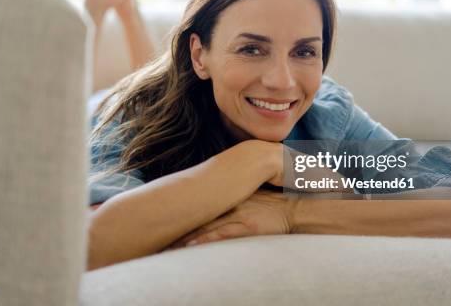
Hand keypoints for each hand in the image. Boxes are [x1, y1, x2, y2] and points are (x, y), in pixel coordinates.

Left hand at [165, 190, 295, 248]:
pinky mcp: (245, 228)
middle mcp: (229, 206)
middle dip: (176, 228)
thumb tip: (215, 210)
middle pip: (196, 218)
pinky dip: (204, 242)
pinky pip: (221, 236)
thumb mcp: (252, 200)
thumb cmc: (275, 206)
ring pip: (204, 229)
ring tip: (166, 249)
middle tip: (154, 237)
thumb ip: (235, 202)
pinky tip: (189, 248)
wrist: (296, 208)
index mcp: (229, 200)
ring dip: (185, 239)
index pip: (199, 207)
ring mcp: (236, 217)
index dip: (180, 215)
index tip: (160, 223)